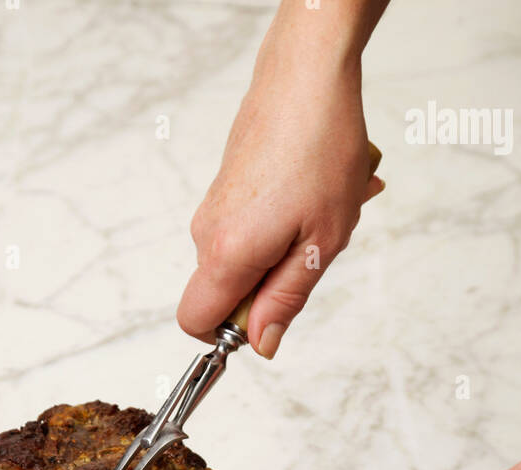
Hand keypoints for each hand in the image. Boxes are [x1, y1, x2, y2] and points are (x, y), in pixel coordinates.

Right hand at [177, 2, 384, 358]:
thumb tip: (262, 344)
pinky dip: (282, 222)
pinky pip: (249, 229)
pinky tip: (314, 192)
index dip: (229, 333)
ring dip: (287, 248)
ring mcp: (213, 209)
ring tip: (324, 211)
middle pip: (225, 292)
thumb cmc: (321, 149)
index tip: (268, 313)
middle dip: (273, 284)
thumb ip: (286, 300)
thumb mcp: (320, 242)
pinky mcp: (225, 189)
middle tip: (316, 246)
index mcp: (227, 253)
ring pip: (244, 259)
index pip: (196, 322)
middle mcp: (207, 233)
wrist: (307, 74)